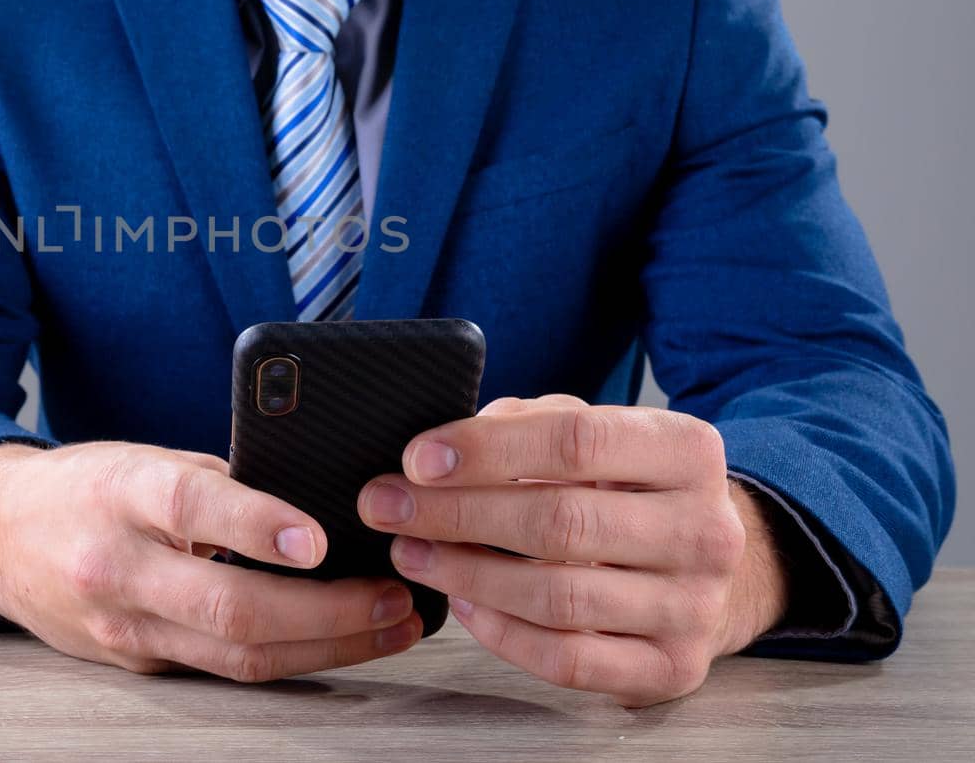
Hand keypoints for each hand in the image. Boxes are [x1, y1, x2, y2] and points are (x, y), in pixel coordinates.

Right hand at [0, 441, 421, 680]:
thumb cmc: (85, 485)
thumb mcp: (143, 458)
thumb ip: (220, 481)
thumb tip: (318, 500)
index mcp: (122, 494)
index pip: (193, 508)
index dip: (259, 525)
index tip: (321, 539)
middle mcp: (117, 567)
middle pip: (229, 608)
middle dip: (327, 613)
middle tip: (394, 598)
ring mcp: (124, 626)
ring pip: (237, 657)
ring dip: (327, 647)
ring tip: (392, 627)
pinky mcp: (136, 662)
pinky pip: (223, 669)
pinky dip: (289, 657)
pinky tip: (338, 642)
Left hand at [357, 395, 789, 706]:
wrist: (700, 560)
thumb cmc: (622, 484)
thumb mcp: (590, 429)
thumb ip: (525, 424)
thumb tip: (437, 454)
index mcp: (690, 451)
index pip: (576, 440)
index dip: (487, 450)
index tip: (416, 459)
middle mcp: (707, 531)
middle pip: (560, 522)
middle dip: (456, 514)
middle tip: (385, 506)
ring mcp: (694, 607)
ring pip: (559, 597)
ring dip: (465, 575)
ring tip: (409, 552)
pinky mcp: (672, 668)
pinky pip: (568, 660)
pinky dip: (501, 633)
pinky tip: (460, 602)